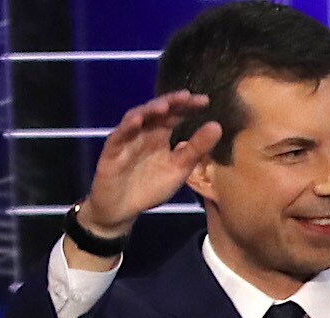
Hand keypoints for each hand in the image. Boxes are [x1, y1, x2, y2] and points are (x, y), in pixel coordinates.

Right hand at [77, 90, 221, 237]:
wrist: (123, 208)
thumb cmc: (150, 187)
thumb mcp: (179, 168)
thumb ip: (196, 149)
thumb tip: (217, 126)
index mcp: (161, 134)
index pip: (175, 114)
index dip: (188, 106)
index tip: (205, 101)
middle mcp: (144, 131)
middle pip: (157, 111)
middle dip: (171, 103)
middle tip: (186, 96)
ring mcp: (127, 138)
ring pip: (137, 117)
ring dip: (149, 110)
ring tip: (164, 106)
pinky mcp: (112, 150)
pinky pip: (119, 136)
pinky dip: (127, 127)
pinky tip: (138, 121)